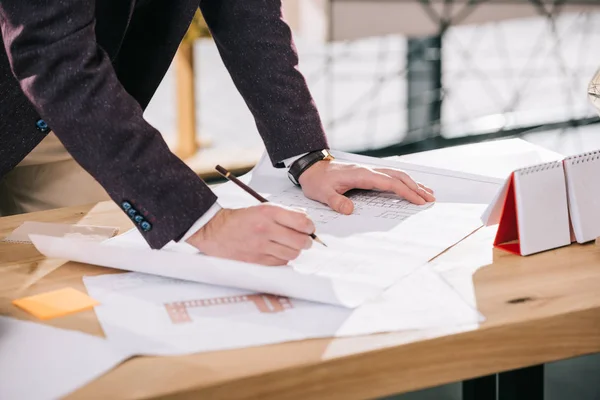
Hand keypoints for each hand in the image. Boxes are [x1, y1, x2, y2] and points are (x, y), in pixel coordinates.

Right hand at [186, 204, 314, 265]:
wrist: (215, 231)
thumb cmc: (240, 219)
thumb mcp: (262, 208)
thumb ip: (285, 213)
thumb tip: (305, 220)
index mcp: (269, 213)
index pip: (302, 222)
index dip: (310, 227)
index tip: (309, 229)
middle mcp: (266, 229)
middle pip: (300, 241)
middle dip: (306, 241)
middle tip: (303, 240)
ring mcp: (261, 247)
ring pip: (293, 254)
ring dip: (294, 251)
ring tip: (288, 246)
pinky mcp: (257, 260)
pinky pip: (281, 263)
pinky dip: (282, 258)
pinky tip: (276, 252)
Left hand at [298, 160, 434, 214]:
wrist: (311, 168)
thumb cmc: (318, 181)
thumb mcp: (323, 194)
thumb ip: (336, 202)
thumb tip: (349, 210)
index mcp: (362, 175)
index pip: (389, 183)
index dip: (406, 192)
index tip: (419, 201)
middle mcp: (369, 170)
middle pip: (398, 177)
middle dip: (416, 188)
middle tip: (431, 199)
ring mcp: (369, 170)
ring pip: (397, 174)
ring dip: (413, 183)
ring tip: (428, 193)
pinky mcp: (368, 174)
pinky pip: (390, 175)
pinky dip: (403, 181)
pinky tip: (410, 186)